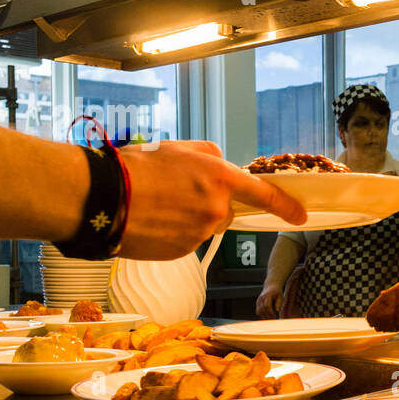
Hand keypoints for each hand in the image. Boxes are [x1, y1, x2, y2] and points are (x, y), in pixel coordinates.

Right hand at [117, 141, 306, 259]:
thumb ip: (209, 154)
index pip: (263, 194)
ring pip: (203, 227)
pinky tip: (152, 222)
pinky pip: (186, 242)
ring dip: (187, 219)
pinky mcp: (183, 252)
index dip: (285, 205)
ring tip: (155, 206)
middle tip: (173, 193)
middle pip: (224, 211)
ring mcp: (200, 233)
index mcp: (218, 177)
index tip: (299, 214)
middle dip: (206, 204)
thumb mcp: (177, 147)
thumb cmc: (133, 168)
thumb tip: (223, 162)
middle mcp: (215, 207)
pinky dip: (173, 234)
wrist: (99, 198)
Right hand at [256, 285, 282, 317]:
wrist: (271, 286)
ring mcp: (258, 300)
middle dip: (267, 316)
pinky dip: (261, 315)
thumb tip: (277, 310)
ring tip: (269, 320)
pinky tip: (266, 318)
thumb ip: (279, 302)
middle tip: (273, 321)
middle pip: (262, 309)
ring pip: (259, 311)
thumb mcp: (281, 296)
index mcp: (267, 296)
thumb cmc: (277, 292)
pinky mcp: (257, 302)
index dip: (270, 312)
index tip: (275, 317)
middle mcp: (261, 298)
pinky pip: (258, 311)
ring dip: (264, 317)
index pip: (267, 306)